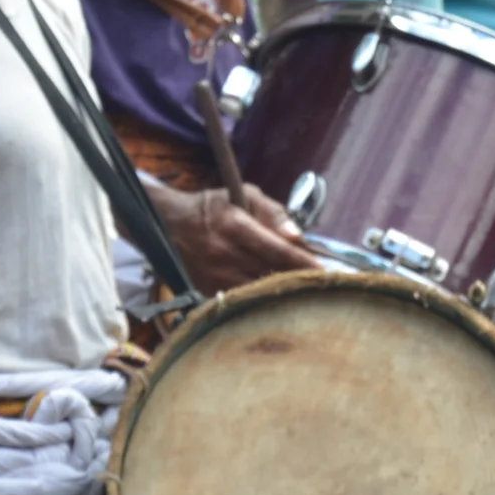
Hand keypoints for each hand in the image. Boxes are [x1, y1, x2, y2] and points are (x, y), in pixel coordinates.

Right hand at [151, 182, 319, 294]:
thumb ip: (274, 212)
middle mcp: (224, 253)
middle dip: (296, 278)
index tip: (324, 272)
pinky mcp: (207, 290)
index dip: (302, 263)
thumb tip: (298, 237)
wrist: (170, 224)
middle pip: (270, 273)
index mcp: (235, 226)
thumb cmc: (215, 207)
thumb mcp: (244, 195)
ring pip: (258, 289)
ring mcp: (214, 276)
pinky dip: (259, 295)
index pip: (277, 250)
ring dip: (279, 289)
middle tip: (321, 283)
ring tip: (300, 289)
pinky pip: (242, 298)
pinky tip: (272, 293)